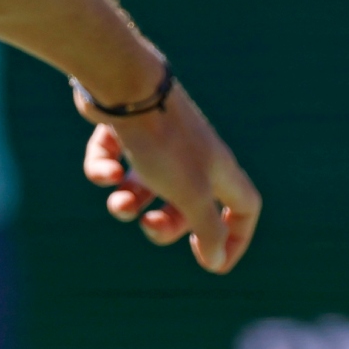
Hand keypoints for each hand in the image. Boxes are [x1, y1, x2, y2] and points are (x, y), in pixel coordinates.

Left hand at [80, 84, 260, 273]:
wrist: (125, 85)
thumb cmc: (164, 142)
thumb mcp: (191, 194)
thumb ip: (207, 228)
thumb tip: (216, 260)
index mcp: (218, 169)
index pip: (244, 206)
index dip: (236, 237)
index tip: (213, 262)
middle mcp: (191, 156)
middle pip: (187, 205)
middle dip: (166, 225)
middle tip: (148, 226)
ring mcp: (156, 141)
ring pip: (144, 187)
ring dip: (127, 203)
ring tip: (119, 202)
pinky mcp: (122, 129)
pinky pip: (112, 161)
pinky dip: (104, 170)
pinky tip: (104, 170)